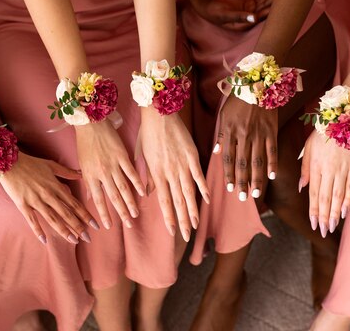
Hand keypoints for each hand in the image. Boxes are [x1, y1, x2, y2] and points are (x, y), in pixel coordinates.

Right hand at [0, 152, 97, 243]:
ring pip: (52, 218)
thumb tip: (82, 174)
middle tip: (88, 238)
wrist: (8, 162)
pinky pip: (31, 220)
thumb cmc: (31, 163)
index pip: (74, 203)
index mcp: (56, 186)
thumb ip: (67, 172)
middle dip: (79, 226)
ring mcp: (35, 201)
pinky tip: (44, 240)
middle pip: (66, 213)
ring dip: (64, 230)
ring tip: (74, 241)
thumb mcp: (51, 165)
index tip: (95, 225)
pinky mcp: (22, 204)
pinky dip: (38, 230)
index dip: (85, 215)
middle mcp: (48, 195)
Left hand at [75, 120, 144, 229]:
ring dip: (130, 202)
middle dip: (120, 213)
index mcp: (90, 176)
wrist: (91, 123)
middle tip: (128, 225)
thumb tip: (91, 198)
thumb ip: (89, 181)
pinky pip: (131, 173)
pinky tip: (142, 193)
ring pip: (124, 188)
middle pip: (113, 197)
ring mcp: (113, 165)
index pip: (98, 200)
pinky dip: (137, 184)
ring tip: (136, 214)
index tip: (108, 226)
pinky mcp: (123, 156)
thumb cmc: (85, 142)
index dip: (104, 214)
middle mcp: (102, 173)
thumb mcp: (83, 163)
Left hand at [139, 110, 209, 241]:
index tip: (171, 232)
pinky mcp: (192, 155)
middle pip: (177, 201)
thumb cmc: (148, 134)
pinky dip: (203, 188)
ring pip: (188, 192)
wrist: (159, 113)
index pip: (163, 201)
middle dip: (182, 220)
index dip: (168, 217)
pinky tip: (207, 200)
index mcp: (156, 173)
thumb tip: (147, 194)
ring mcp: (182, 164)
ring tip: (195, 224)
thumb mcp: (142, 156)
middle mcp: (169, 172)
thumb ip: (147, 177)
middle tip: (186, 236)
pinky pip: (198, 175)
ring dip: (192, 210)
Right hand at [193, 0, 273, 30]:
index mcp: (246, 24)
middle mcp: (251, 19)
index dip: (271, 10)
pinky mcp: (250, 5)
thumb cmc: (215, 13)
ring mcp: (251, 11)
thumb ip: (240, 17)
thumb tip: (254, 18)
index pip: (262, 17)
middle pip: (266, 10)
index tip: (280, 3)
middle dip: (275, 2)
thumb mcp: (226, 15)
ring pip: (265, 4)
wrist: (208, 7)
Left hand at [214, 95, 277, 201]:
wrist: (258, 83)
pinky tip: (272, 176)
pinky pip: (272, 150)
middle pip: (242, 164)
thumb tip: (216, 152)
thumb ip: (220, 135)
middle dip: (242, 182)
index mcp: (229, 132)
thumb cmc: (238, 99)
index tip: (229, 189)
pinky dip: (272, 164)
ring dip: (256, 179)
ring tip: (256, 193)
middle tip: (243, 198)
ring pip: (257, 161)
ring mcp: (259, 134)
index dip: (228, 175)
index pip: (228, 158)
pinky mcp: (272, 130)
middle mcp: (243, 135)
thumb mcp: (223, 114)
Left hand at [300, 131, 349, 237]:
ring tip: (332, 227)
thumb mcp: (308, 147)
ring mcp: (343, 169)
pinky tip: (345, 212)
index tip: (312, 224)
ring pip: (338, 196)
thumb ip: (305, 168)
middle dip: (323, 217)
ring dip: (335, 213)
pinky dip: (348, 201)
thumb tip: (302, 187)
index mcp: (315, 165)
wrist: (345, 117)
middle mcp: (328, 170)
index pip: (313, 193)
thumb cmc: (323, 132)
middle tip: (322, 231)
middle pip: (325, 198)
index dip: (313, 210)